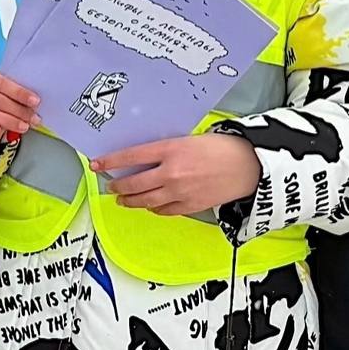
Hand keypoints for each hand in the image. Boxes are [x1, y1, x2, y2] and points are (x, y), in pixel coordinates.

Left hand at [91, 132, 260, 217]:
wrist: (251, 165)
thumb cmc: (223, 147)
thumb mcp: (190, 139)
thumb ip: (166, 149)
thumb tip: (146, 157)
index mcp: (170, 149)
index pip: (130, 157)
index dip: (110, 162)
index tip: (97, 165)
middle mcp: (171, 172)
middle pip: (133, 183)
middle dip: (117, 186)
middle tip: (111, 186)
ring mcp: (179, 191)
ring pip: (144, 201)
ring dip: (130, 201)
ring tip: (123, 199)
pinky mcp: (190, 205)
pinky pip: (163, 210)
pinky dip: (154, 208)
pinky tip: (150, 205)